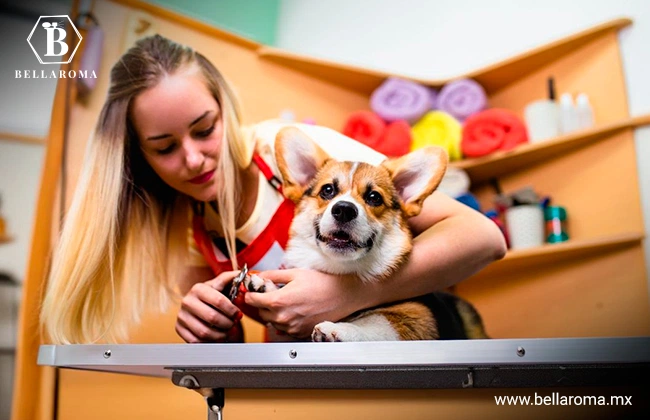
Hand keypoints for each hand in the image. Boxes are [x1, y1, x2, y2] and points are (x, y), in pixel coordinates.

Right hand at [175, 271, 242, 342]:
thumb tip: (244, 274)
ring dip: (220, 334)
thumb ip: (233, 279)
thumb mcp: (224, 287)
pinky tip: (216, 336)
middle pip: (212, 317)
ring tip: (227, 331)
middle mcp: (187, 301)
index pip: (218, 300)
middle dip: (227, 323)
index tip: (238, 314)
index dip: (231, 310)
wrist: (203, 310)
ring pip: (205, 332)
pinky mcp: (179, 329)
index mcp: (198, 288)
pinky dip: (209, 341)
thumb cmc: (216, 298)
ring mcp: (181, 316)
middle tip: (233, 324)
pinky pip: (196, 340)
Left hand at [244, 269, 360, 337]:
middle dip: (263, 303)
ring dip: (274, 313)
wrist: (343, 295)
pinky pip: (284, 329)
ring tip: (288, 301)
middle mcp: (283, 318)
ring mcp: (291, 328)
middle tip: (273, 293)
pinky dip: (285, 321)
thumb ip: (272, 275)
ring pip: (272, 322)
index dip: (250, 293)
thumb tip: (258, 276)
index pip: (252, 300)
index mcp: (278, 301)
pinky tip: (296, 310)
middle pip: (261, 313)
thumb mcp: (294, 273)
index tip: (253, 289)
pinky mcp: (300, 333)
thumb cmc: (321, 283)